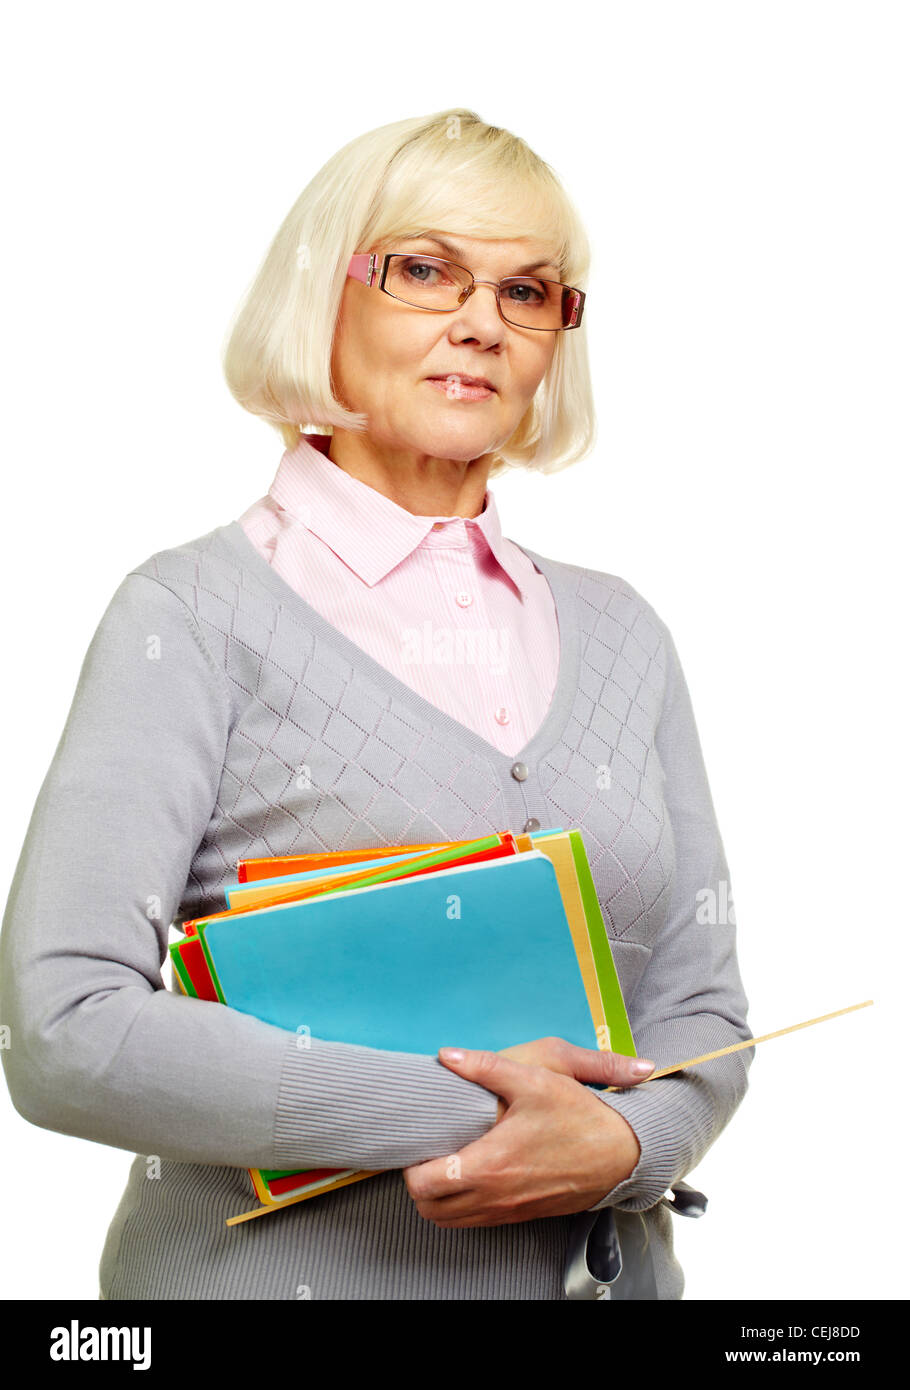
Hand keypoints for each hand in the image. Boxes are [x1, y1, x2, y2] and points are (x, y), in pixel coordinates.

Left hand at [401, 1038, 654, 1227]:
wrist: (624, 1152)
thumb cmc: (581, 1116)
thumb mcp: (534, 1078)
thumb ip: (485, 1066)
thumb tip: (447, 1055)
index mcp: (489, 1165)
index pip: (425, 1184)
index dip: (412, 1166)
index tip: (420, 1142)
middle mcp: (495, 1196)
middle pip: (430, 1209)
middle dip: (419, 1183)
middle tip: (427, 1152)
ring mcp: (508, 1209)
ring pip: (450, 1221)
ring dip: (439, 1198)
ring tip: (445, 1162)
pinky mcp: (522, 1214)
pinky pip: (476, 1221)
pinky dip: (462, 1205)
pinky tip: (472, 1174)